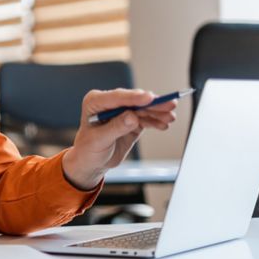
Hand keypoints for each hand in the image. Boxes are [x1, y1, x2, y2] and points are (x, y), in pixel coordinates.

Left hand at [62, 88, 177, 189]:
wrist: (92, 161)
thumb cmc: (88, 149)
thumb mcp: (99, 140)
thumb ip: (115, 127)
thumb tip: (132, 117)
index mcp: (95, 102)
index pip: (117, 97)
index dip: (134, 97)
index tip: (149, 97)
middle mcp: (109, 103)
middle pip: (134, 100)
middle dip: (152, 103)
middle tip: (169, 105)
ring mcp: (122, 111)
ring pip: (143, 108)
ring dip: (157, 112)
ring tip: (170, 118)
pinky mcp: (132, 120)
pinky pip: (146, 118)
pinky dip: (155, 121)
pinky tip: (164, 124)